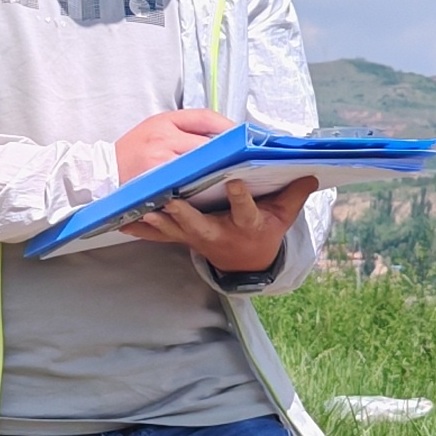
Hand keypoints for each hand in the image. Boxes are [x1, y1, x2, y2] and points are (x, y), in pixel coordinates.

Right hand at [114, 107, 232, 181]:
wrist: (103, 173)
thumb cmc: (131, 152)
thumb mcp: (155, 128)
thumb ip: (183, 129)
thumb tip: (219, 135)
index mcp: (164, 121)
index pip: (205, 118)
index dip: (228, 126)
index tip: (242, 135)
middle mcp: (164, 138)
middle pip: (208, 142)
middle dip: (229, 151)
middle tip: (246, 158)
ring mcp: (162, 161)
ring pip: (201, 163)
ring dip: (219, 169)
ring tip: (235, 173)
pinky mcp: (159, 182)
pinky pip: (187, 182)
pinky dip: (201, 185)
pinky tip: (212, 189)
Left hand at [126, 171, 318, 272]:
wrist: (245, 262)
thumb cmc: (263, 233)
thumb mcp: (283, 217)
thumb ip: (294, 195)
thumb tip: (312, 173)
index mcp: (246, 226)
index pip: (246, 213)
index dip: (242, 199)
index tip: (237, 183)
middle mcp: (219, 235)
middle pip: (199, 227)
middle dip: (184, 215)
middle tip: (170, 200)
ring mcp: (197, 239)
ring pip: (174, 231)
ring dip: (158, 221)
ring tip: (142, 208)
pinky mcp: (182, 238)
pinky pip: (159, 236)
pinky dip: (143, 230)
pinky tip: (123, 223)